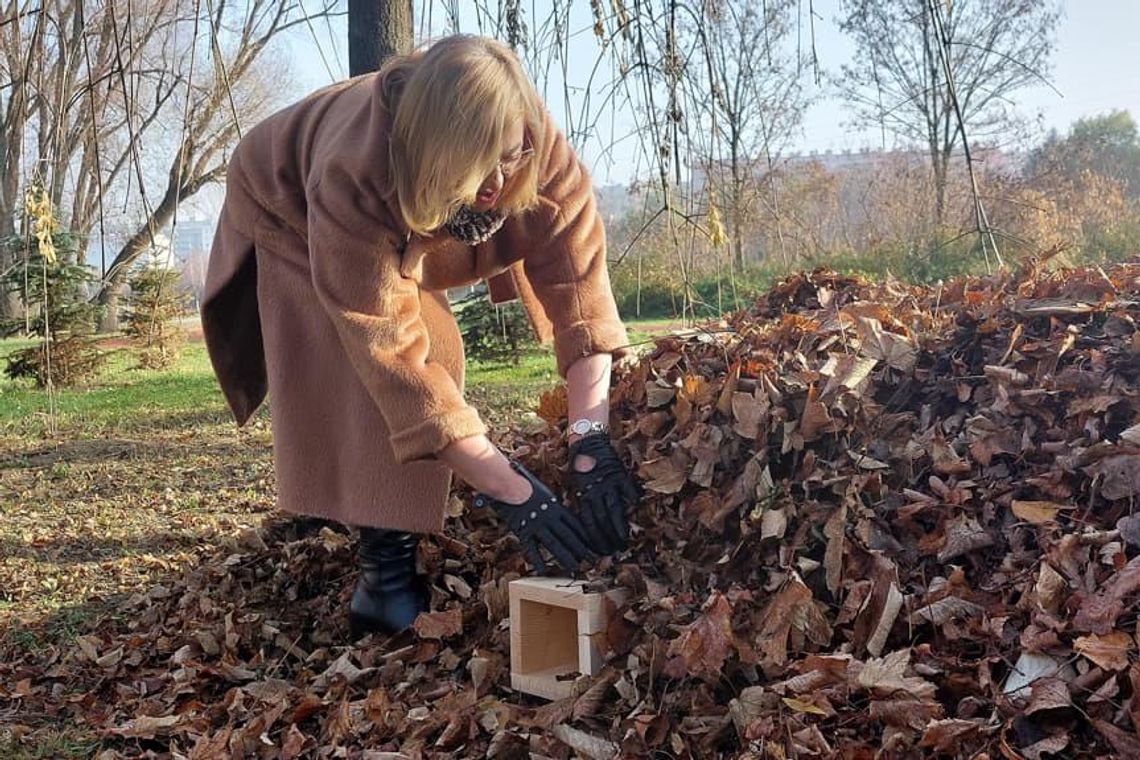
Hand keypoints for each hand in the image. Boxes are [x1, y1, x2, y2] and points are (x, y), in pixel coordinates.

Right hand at [473, 462, 594, 574]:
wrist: (509, 486)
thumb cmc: (525, 485)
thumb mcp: (544, 492)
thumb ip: (553, 504)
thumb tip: (560, 509)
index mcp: (556, 507)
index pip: (575, 524)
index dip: (585, 536)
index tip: (593, 544)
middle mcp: (549, 517)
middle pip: (568, 536)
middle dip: (581, 549)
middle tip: (591, 560)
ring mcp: (537, 525)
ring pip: (554, 544)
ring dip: (565, 557)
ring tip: (574, 567)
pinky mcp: (523, 531)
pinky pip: (532, 549)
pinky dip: (538, 561)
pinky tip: (544, 570)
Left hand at [568, 434, 640, 553]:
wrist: (588, 443)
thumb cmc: (581, 465)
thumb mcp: (578, 485)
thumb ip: (584, 501)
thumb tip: (587, 522)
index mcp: (584, 496)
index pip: (589, 523)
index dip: (594, 539)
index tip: (599, 551)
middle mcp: (595, 493)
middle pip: (602, 521)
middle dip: (607, 538)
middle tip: (614, 551)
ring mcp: (608, 485)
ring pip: (614, 511)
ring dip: (619, 528)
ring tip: (624, 540)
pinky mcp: (619, 475)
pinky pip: (627, 490)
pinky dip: (632, 499)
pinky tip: (636, 509)